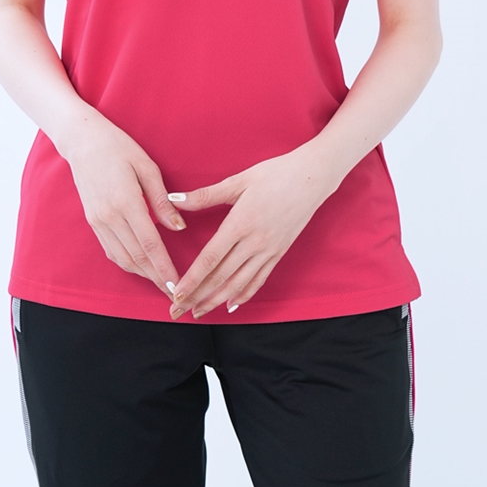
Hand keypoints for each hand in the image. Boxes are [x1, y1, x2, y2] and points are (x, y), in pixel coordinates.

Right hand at [64, 109, 186, 299]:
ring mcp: (98, 221)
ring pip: (122, 258)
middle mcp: (109, 216)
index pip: (149, 244)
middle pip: (136, 257)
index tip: (177, 283)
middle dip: (156, 278)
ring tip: (161, 283)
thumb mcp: (147, 167)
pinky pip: (111, 250)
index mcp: (125, 201)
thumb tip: (178, 227)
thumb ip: (162, 200)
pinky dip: (127, 263)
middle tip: (174, 293)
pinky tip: (141, 267)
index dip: (164, 267)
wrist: (82, 141)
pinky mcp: (92, 222)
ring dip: (143, 274)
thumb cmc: (119, 147)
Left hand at [166, 145, 338, 319]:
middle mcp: (255, 242)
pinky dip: (244, 295)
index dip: (192, 279)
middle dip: (197, 296)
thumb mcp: (238, 180)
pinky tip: (231, 305)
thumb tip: (174, 200)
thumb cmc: (275, 174)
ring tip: (198, 312)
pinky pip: (259, 279)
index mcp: (241, 223)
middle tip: (178, 311)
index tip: (177, 294)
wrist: (312, 178)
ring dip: (216, 300)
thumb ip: (205, 195)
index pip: (211, 258)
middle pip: (221, 277)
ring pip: (239, 283)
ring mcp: (268, 250)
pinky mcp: (279, 252)